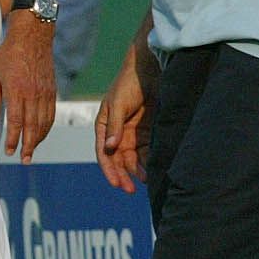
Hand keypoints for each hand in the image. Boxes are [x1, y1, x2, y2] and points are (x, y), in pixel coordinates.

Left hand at [0, 16, 56, 162]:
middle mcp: (33, 94)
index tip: (9, 151)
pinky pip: (51, 115)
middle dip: (28, 146)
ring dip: (38, 140)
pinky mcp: (52, 91)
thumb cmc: (8, 57)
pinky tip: (41, 135)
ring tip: (31, 152)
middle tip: (23, 160)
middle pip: (32, 126)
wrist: (32, 38)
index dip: (13, 139)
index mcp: (17, 91)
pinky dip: (46, 128)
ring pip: (44, 123)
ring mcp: (45, 93)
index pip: (16, 122)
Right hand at [95, 42, 156, 191]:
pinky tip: (154, 170)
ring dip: (137, 170)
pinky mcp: (147, 131)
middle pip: (118, 159)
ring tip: (146, 181)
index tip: (117, 184)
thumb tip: (110, 149)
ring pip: (133, 158)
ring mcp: (132, 133)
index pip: (104, 153)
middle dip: (123, 175)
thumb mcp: (118, 104)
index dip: (109, 170)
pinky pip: (147, 151)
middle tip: (131, 190)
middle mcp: (116, 132)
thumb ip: (114, 126)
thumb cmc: (128, 83)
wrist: (150, 68)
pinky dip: (149, 161)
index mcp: (104, 126)